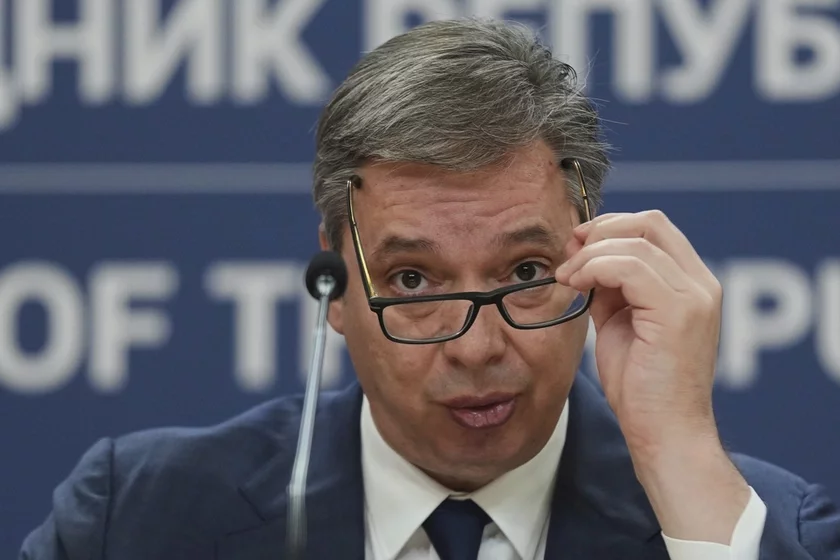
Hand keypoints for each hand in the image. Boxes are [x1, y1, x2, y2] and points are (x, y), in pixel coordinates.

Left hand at [555, 210, 749, 543]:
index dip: (610, 227)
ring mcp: (694, 297)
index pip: (654, 228)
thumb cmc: (641, 387)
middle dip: (600, 231)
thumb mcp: (621, 323)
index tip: (575, 248)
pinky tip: (576, 286)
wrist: (663, 434)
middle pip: (650, 223)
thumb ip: (612, 288)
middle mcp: (701, 284)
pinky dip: (595, 268)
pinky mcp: (679, 312)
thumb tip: (584, 258)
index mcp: (692, 284)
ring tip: (567, 279)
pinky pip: (630, 267)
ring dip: (589, 255)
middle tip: (568, 256)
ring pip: (635, 243)